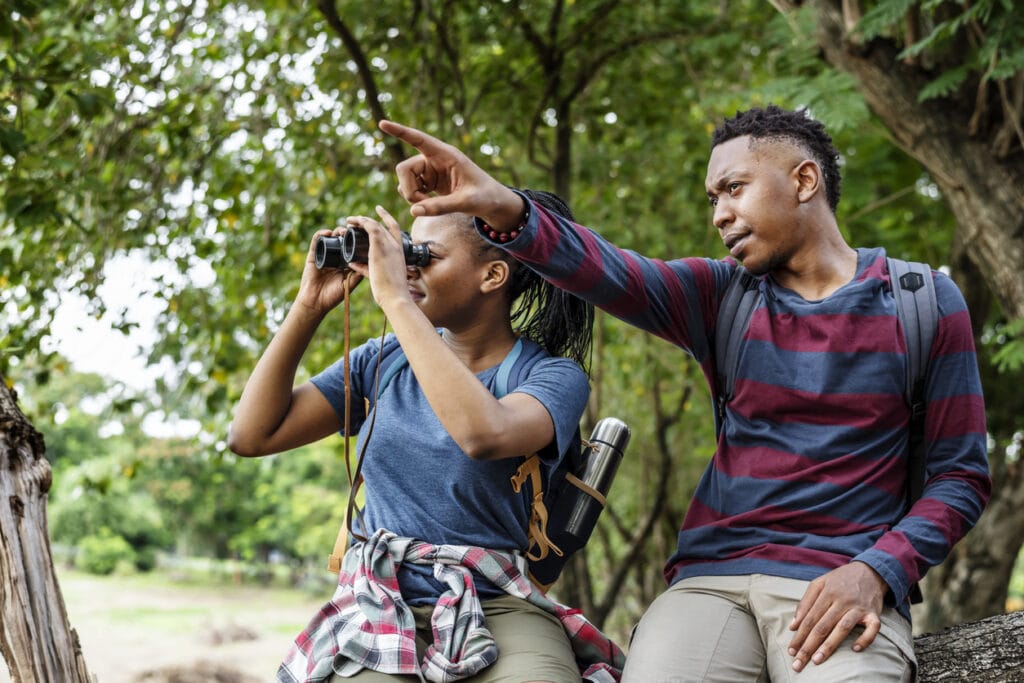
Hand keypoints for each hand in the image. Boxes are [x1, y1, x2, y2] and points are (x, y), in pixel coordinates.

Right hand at [295, 228, 362, 313]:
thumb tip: (370, 261)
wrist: (315, 303)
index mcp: (345, 263)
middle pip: (342, 240)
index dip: (356, 240)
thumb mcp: (350, 284)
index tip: (363, 235)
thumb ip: (358, 274)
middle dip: (347, 234)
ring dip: (336, 232)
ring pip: (330, 238)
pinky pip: (316, 241)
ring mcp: (323, 255)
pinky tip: (327, 233)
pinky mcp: (313, 255)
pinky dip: (321, 234)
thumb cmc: (333, 296)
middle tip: (352, 231)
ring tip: (342, 231)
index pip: (351, 248)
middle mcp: (335, 257)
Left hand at [344, 206, 415, 312]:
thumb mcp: (378, 276)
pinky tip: (353, 221)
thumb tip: (352, 263)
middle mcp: (396, 246)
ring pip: (375, 224)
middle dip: (370, 220)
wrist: (395, 297)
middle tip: (357, 220)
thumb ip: (365, 268)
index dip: (387, 218)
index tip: (379, 210)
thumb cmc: (390, 292)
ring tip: (350, 220)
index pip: (395, 229)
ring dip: (362, 220)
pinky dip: (362, 222)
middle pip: (383, 225)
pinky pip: (371, 227)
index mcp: (399, 253)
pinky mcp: (380, 246)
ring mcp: (389, 245)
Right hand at [378, 120, 524, 229]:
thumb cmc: (485, 197)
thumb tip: (413, 211)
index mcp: (446, 155)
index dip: (400, 132)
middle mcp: (435, 160)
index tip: (382, 123)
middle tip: (421, 204)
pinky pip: (410, 189)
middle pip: (404, 168)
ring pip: (405, 181)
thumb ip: (441, 207)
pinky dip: (415, 200)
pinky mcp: (429, 182)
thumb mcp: (466, 203)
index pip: (419, 139)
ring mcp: (430, 171)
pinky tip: (428, 205)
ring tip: (431, 206)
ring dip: (412, 196)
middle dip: (408, 188)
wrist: (491, 202)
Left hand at [787, 562, 887, 671]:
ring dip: (829, 645)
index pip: (809, 619)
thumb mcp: (819, 584)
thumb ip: (804, 603)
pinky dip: (865, 638)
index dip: (799, 636)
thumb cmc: (840, 580)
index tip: (791, 651)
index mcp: (826, 593)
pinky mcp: (874, 613)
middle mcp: (841, 600)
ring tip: (817, 660)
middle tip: (799, 663)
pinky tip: (855, 649)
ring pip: (842, 628)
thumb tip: (793, 626)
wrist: (869, 571)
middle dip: (809, 646)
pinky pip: (872, 628)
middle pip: (822, 626)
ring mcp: (858, 607)